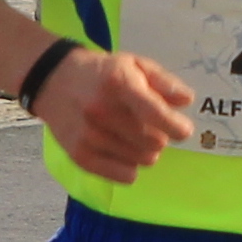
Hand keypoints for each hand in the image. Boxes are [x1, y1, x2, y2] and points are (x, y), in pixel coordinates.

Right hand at [33, 46, 195, 184]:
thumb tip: (187, 100)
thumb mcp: (135, 65)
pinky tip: (120, 149)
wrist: (54, 81)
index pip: (155, 113)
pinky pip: (126, 176)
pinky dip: (130, 166)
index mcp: (118, 83)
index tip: (182, 129)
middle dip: (159, 135)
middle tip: (148, 125)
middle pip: (155, 142)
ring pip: (143, 161)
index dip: (176, 126)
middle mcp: (101, 111)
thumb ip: (164, 82)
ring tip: (130, 134)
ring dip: (145, 150)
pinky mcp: (80, 156)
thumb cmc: (103, 73)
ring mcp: (89, 136)